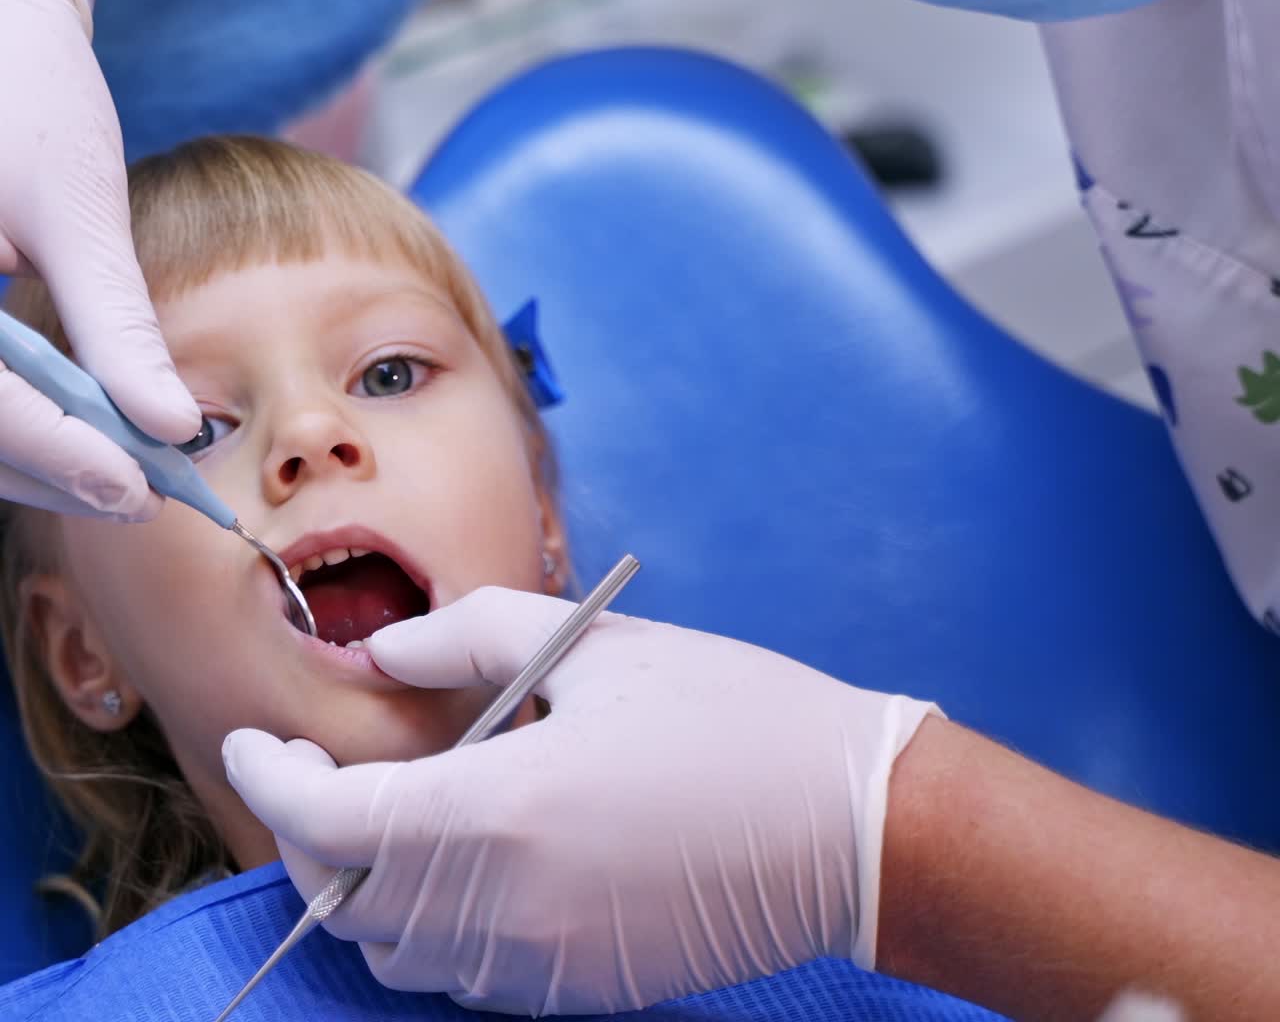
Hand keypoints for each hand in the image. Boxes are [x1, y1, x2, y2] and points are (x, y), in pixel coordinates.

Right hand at [0, 0, 198, 516]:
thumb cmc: (27, 91)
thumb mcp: (77, 210)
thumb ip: (118, 327)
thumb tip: (172, 427)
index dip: (62, 456)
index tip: (141, 488)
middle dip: (49, 469)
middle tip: (142, 494)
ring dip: (32, 456)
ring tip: (124, 475)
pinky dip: (17, 418)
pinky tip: (82, 432)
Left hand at [225, 590, 937, 1014]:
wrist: (846, 821)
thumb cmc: (728, 714)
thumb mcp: (597, 648)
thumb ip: (470, 638)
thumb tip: (383, 654)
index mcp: (502, 809)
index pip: (330, 822)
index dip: (269, 782)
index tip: (247, 743)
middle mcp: (504, 907)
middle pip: (346, 896)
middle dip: (308, 834)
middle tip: (318, 771)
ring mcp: (541, 966)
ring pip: (395, 948)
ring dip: (365, 884)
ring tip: (392, 812)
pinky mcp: (580, 992)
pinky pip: (462, 972)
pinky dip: (430, 923)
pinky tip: (470, 860)